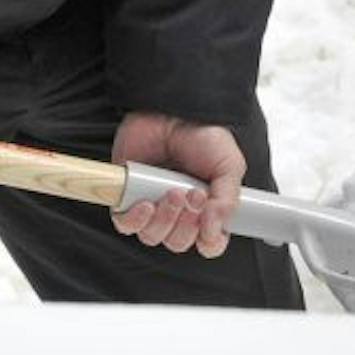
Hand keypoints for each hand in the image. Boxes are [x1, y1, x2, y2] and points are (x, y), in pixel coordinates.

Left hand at [108, 111, 244, 258]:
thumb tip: (215, 231)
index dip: (209, 242)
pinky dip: (135, 220)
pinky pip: (126, 225)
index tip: (210, 225)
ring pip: (153, 237)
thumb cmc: (201, 135)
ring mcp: (152, 205)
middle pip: (179, 243)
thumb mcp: (229, 166)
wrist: (172, 110)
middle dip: (186, 224)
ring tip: (171, 191)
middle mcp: (178, 212)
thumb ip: (228, 201)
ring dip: (164, 219)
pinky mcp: (127, 197)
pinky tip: (146, 203)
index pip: (209, 244)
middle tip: (192, 193)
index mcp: (206, 209)